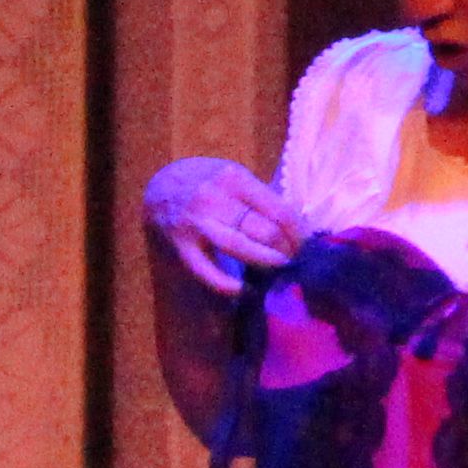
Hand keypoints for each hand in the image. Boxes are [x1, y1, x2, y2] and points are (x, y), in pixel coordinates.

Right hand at [144, 158, 306, 297]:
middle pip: (263, 230)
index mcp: (234, 179)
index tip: (308, 245)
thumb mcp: (234, 178)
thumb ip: (260, 198)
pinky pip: (207, 271)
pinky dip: (227, 285)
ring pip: (240, 247)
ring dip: (266, 262)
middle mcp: (215, 198)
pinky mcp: (181, 246)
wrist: (159, 187)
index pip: (279, 210)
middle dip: (286, 249)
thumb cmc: (206, 182)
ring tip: (280, 269)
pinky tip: (244, 289)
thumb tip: (297, 226)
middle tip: (296, 259)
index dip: (298, 233)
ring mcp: (196, 223)